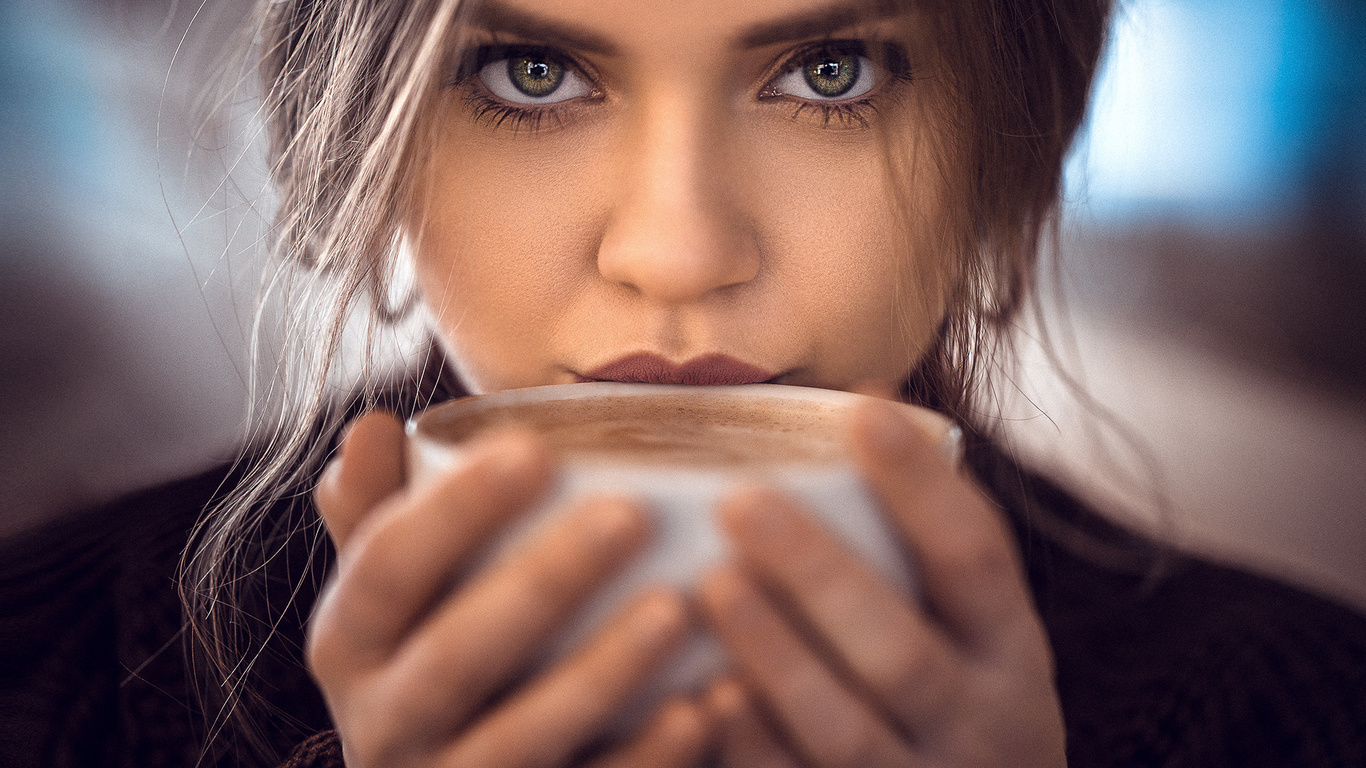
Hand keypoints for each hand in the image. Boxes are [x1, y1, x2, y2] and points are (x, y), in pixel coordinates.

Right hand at [308, 411, 714, 767]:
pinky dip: (647, 757)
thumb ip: (377, 516)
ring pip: (520, 739)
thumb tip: (370, 428)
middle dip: (542, 583)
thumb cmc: (433, 657)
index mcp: (349, 645)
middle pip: (455, 654)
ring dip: (601, 673)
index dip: (454, 510)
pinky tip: (705, 706)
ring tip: (678, 608)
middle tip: (630, 515)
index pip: (384, 568)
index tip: (537, 448)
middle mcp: (383, 724)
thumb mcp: (389, 598)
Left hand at [699, 398, 1064, 766]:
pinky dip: (755, 746)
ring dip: (778, 656)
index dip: (920, 483)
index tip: (859, 408)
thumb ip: (924, 542)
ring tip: (712, 585)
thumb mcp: (973, 630)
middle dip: (819, 572)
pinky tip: (704, 698)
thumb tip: (859, 396)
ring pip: (847, 727)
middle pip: (898, 647)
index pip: (975, 554)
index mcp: (1008, 649)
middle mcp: (981, 720)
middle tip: (741, 499)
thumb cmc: (958, 698)